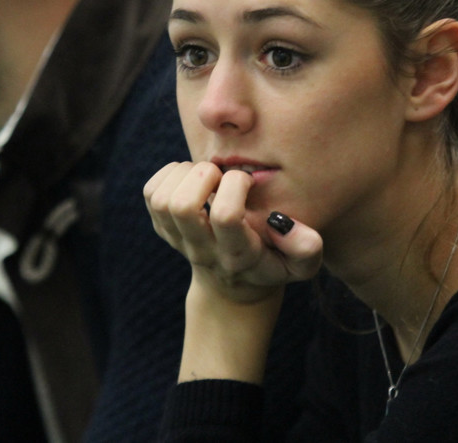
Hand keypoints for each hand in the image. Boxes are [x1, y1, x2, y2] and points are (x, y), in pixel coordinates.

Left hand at [144, 161, 322, 303]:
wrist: (234, 283)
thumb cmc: (272, 263)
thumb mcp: (301, 264)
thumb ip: (306, 247)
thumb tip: (281, 222)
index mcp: (237, 254)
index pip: (225, 216)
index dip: (236, 186)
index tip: (248, 181)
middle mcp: (202, 249)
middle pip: (182, 206)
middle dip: (202, 175)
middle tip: (220, 174)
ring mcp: (178, 240)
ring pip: (162, 198)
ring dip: (185, 173)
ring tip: (207, 176)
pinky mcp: (162, 227)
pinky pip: (151, 193)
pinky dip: (169, 175)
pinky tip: (192, 179)